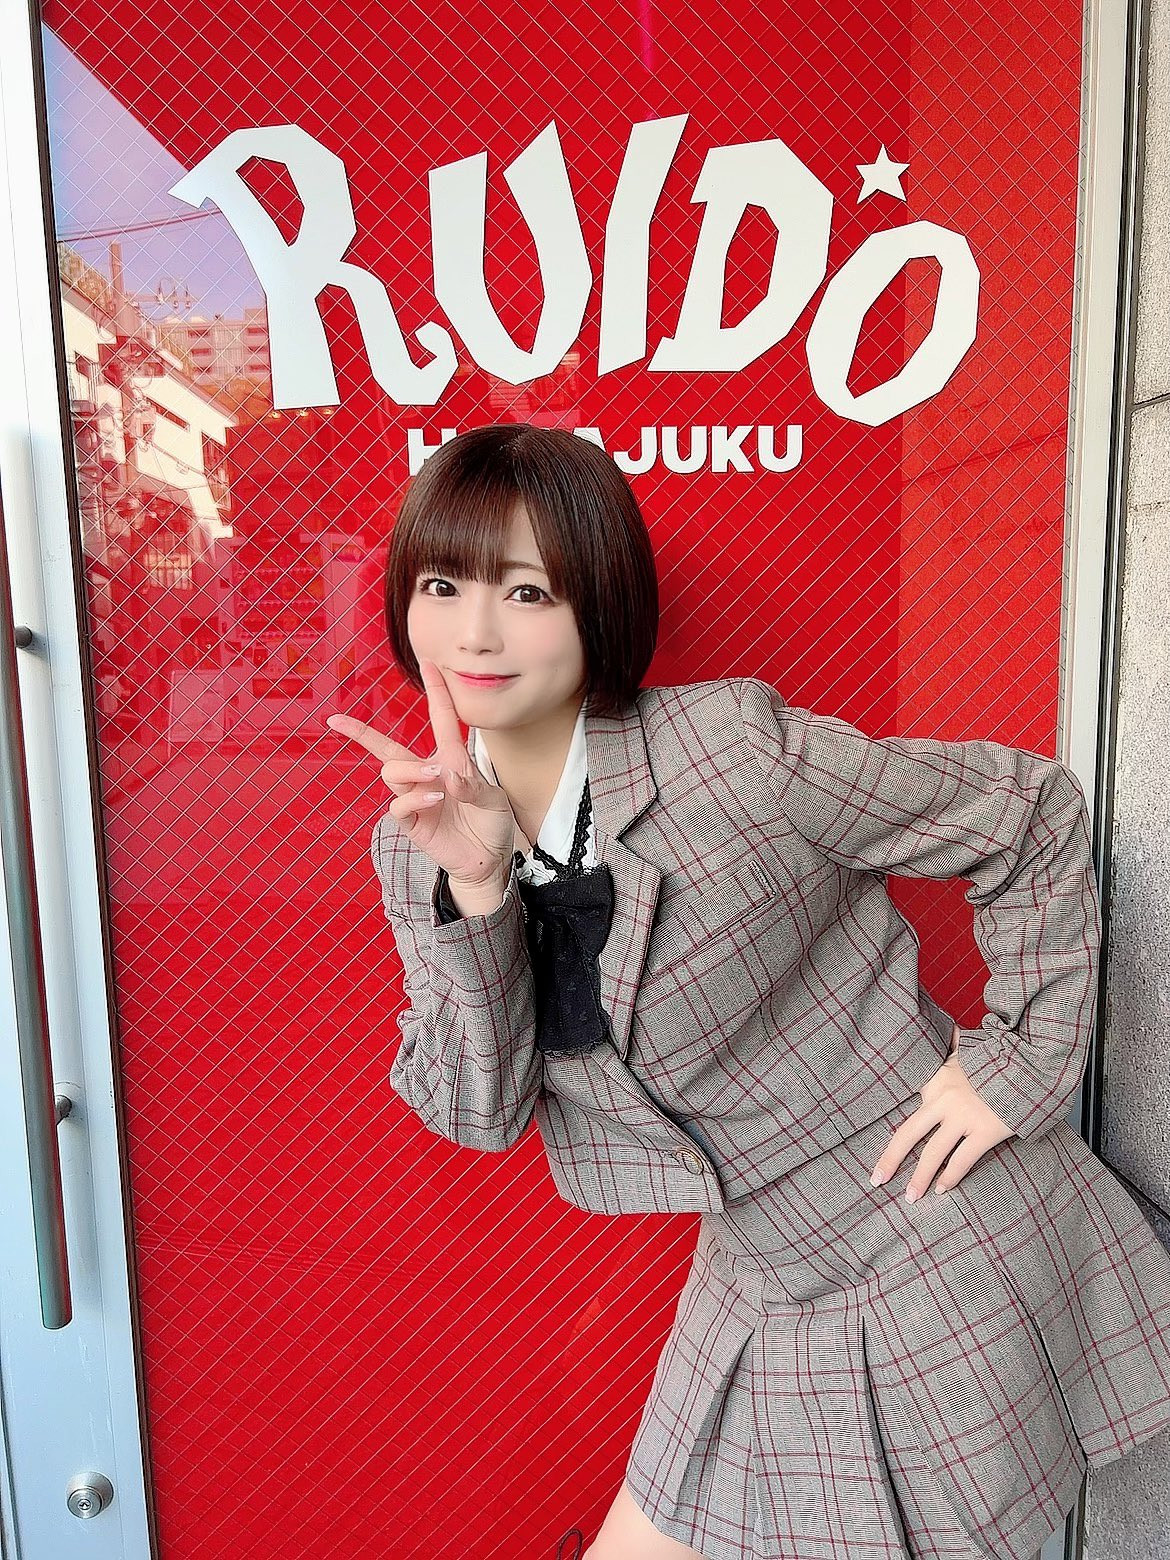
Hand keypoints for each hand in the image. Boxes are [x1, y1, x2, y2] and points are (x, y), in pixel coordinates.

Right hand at [325, 657, 516, 886]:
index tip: (427, 662)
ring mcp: (416, 799)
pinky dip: (415, 798)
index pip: (439, 719)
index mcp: (450, 760)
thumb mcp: (494, 799)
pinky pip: (399, 804)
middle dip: (359, 733)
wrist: (490, 860)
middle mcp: (426, 775)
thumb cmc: (491, 824)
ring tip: (436, 777)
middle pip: (386, 748)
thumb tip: (445, 776)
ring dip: (412, 769)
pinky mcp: (413, 822)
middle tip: (339, 721)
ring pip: (391, 772)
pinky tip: (434, 799)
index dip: (435, 690)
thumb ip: (472, 785)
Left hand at [869, 1023, 1013, 1199]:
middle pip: (908, 1134)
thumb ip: (953, 1045)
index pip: (909, 1112)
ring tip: (911, 1197)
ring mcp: (964, 1117)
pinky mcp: (985, 1131)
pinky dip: (951, 1177)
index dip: (896, 1133)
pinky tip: (942, 1190)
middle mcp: (944, 1100)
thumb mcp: (968, 1050)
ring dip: (920, 1178)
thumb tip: (950, 1028)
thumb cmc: (997, 1061)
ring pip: (933, 1153)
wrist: (1029, 1065)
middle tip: (876, 1180)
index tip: (883, 1152)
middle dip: (890, 1159)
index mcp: (936, 1081)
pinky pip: (962, 1160)